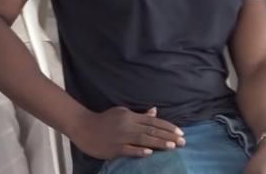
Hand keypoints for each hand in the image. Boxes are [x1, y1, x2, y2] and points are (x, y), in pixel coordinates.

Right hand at [69, 107, 184, 159]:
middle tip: (183, 141)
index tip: (181, 132)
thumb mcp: (122, 112)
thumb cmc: (104, 119)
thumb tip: (155, 112)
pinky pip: (128, 150)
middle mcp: (128, 125)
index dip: (168, 126)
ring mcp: (121, 137)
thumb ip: (139, 115)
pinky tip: (150, 152)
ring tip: (172, 146)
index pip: (154, 121)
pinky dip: (139, 150)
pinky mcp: (113, 148)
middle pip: (152, 130)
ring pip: (143, 139)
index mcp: (131, 116)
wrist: (83, 126)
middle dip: (168, 136)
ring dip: (159, 143)